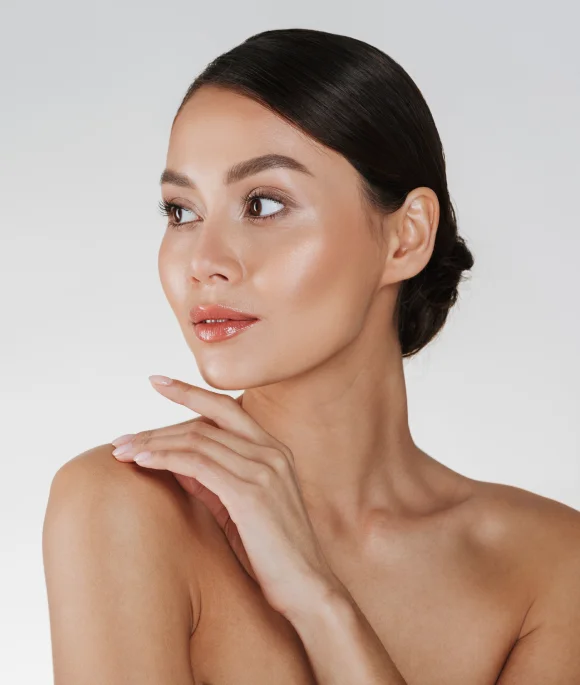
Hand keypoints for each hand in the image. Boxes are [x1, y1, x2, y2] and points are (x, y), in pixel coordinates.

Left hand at [110, 375, 338, 618]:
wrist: (307, 586)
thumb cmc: (273, 551)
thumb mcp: (241, 506)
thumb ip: (214, 479)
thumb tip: (176, 462)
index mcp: (273, 450)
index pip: (224, 408)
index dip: (189, 392)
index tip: (157, 382)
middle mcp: (271, 452)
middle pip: (204, 421)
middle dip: (158, 426)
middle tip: (122, 439)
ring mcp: (263, 469)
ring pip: (197, 439)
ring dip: (153, 443)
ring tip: (123, 451)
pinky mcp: (250, 493)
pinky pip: (197, 464)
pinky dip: (165, 458)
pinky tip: (143, 462)